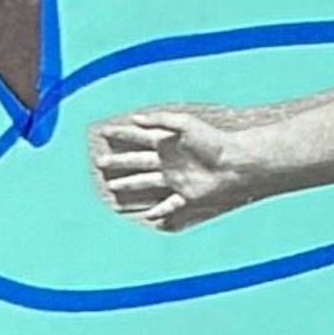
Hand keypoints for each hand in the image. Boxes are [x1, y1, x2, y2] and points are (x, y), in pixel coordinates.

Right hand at [88, 105, 264, 231]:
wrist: (235, 163)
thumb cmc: (213, 140)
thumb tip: (136, 117)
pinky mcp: (187, 195)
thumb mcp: (185, 123)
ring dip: (129, 185)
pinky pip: (170, 205)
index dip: (121, 133)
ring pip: (146, 182)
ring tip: (112, 187)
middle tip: (99, 162)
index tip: (103, 131)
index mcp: (167, 142)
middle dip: (118, 161)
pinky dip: (160, 212)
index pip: (138, 136)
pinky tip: (150, 217)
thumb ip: (161, 120)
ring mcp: (176, 179)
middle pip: (136, 161)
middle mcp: (168, 161)